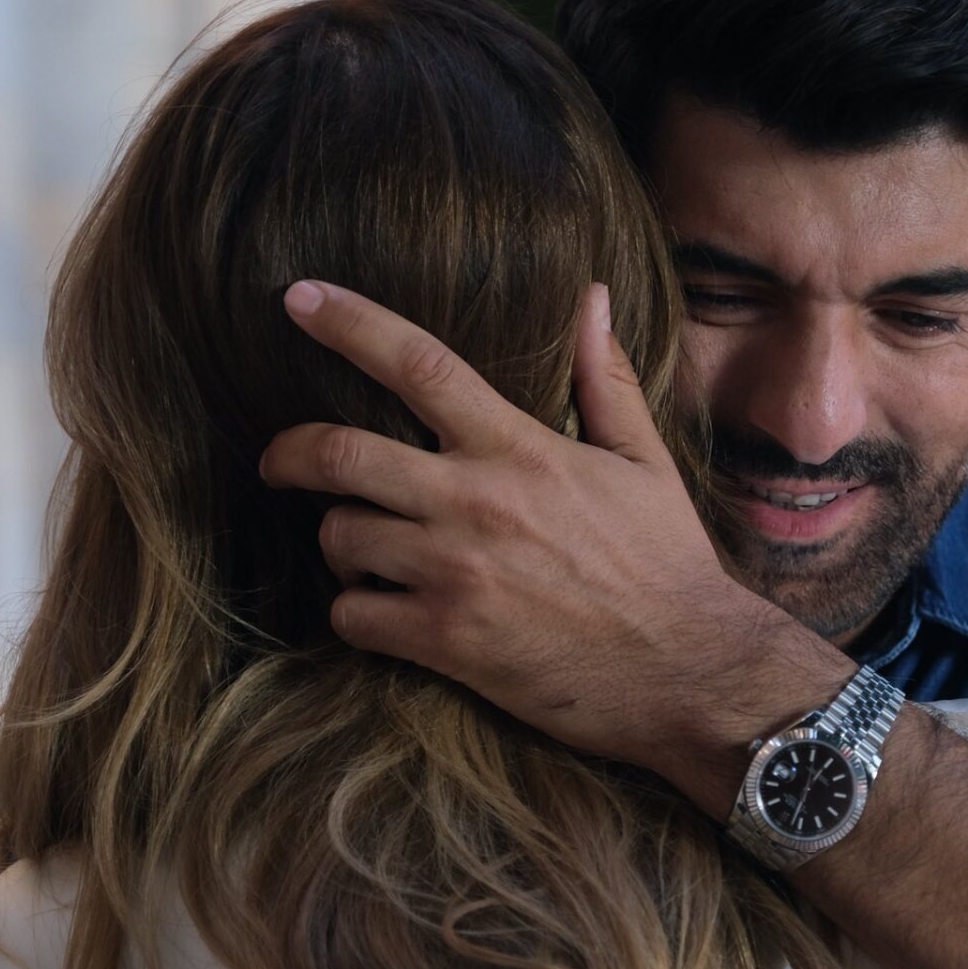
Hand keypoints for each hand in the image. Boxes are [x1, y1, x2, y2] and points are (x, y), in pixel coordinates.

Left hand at [260, 280, 842, 808]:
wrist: (688, 671)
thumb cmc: (667, 565)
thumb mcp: (645, 463)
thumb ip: (602, 380)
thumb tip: (590, 298)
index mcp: (521, 449)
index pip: (419, 365)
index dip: (349, 323)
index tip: (298, 298)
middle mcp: (476, 502)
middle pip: (342, 455)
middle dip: (291, 453)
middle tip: (279, 463)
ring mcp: (455, 574)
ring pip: (341, 538)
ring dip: (342, 541)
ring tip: (368, 552)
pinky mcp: (445, 641)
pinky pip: (353, 615)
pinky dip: (356, 611)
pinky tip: (384, 612)